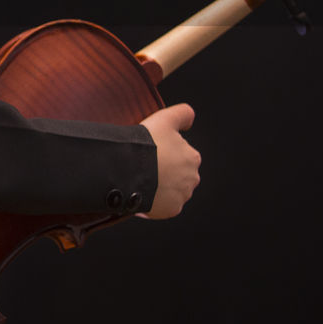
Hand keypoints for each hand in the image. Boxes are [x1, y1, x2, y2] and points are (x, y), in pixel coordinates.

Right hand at [138, 103, 200, 218]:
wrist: (130, 169)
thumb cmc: (146, 144)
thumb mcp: (164, 118)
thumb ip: (183, 113)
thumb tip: (190, 118)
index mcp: (192, 157)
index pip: (180, 156)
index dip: (165, 154)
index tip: (151, 153)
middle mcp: (192, 178)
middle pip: (177, 175)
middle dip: (165, 173)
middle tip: (145, 167)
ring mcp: (182, 195)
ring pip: (171, 191)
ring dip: (160, 188)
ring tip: (141, 181)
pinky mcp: (171, 209)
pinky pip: (163, 207)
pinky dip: (155, 203)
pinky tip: (142, 193)